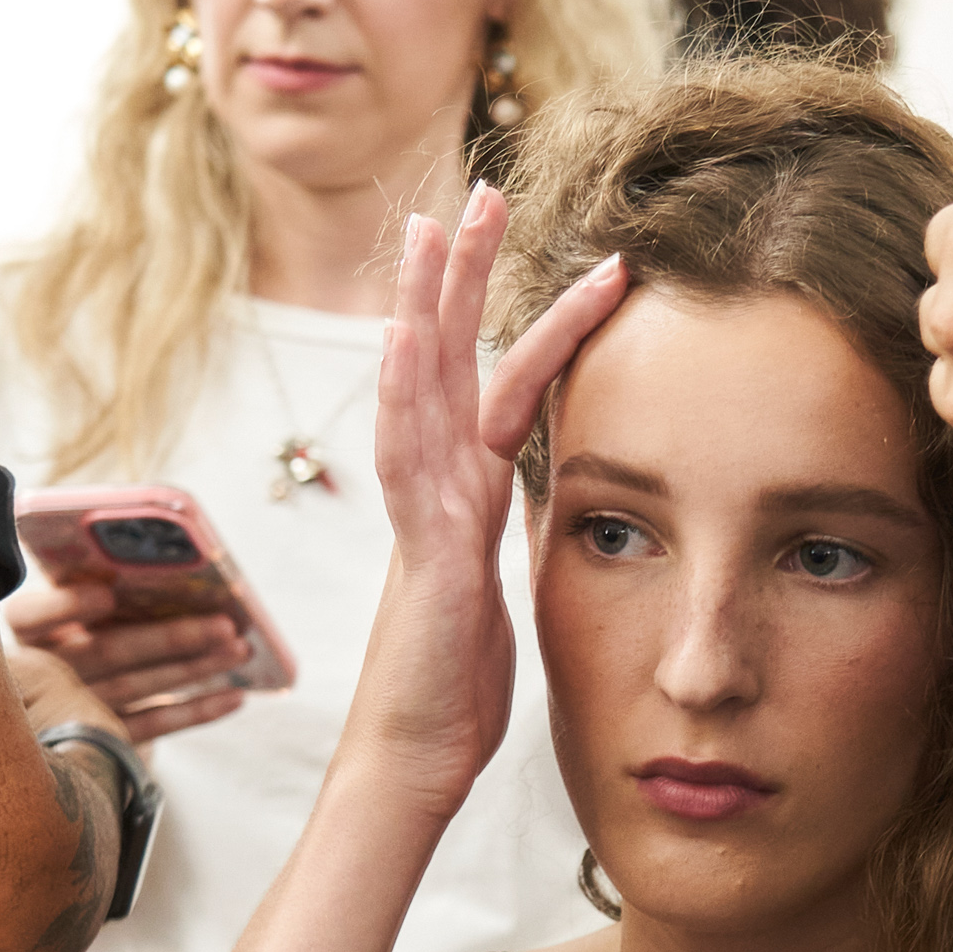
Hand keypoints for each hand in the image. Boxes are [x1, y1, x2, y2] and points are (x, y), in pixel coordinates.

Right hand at [3, 579, 249, 742]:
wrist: (53, 717)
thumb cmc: (71, 637)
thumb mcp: (69, 614)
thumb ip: (93, 592)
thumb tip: (157, 571)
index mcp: (31, 634)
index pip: (32, 616)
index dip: (67, 606)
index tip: (106, 596)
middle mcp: (45, 672)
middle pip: (109, 651)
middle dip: (171, 637)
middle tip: (225, 625)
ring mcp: (73, 709)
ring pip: (138, 685)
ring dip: (194, 668)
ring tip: (240, 650)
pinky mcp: (101, 740)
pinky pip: (153, 726)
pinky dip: (196, 711)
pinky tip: (234, 696)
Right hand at [348, 183, 628, 816]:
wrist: (416, 760)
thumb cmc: (457, 690)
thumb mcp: (507, 594)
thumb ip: (515, 535)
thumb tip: (550, 500)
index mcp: (466, 498)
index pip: (494, 387)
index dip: (517, 321)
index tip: (542, 261)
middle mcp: (437, 491)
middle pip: (447, 360)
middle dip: (461, 276)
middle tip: (478, 191)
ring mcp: (423, 515)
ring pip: (422, 388)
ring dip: (427, 304)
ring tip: (434, 228)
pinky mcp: (425, 551)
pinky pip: (407, 459)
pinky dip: (402, 393)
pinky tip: (406, 335)